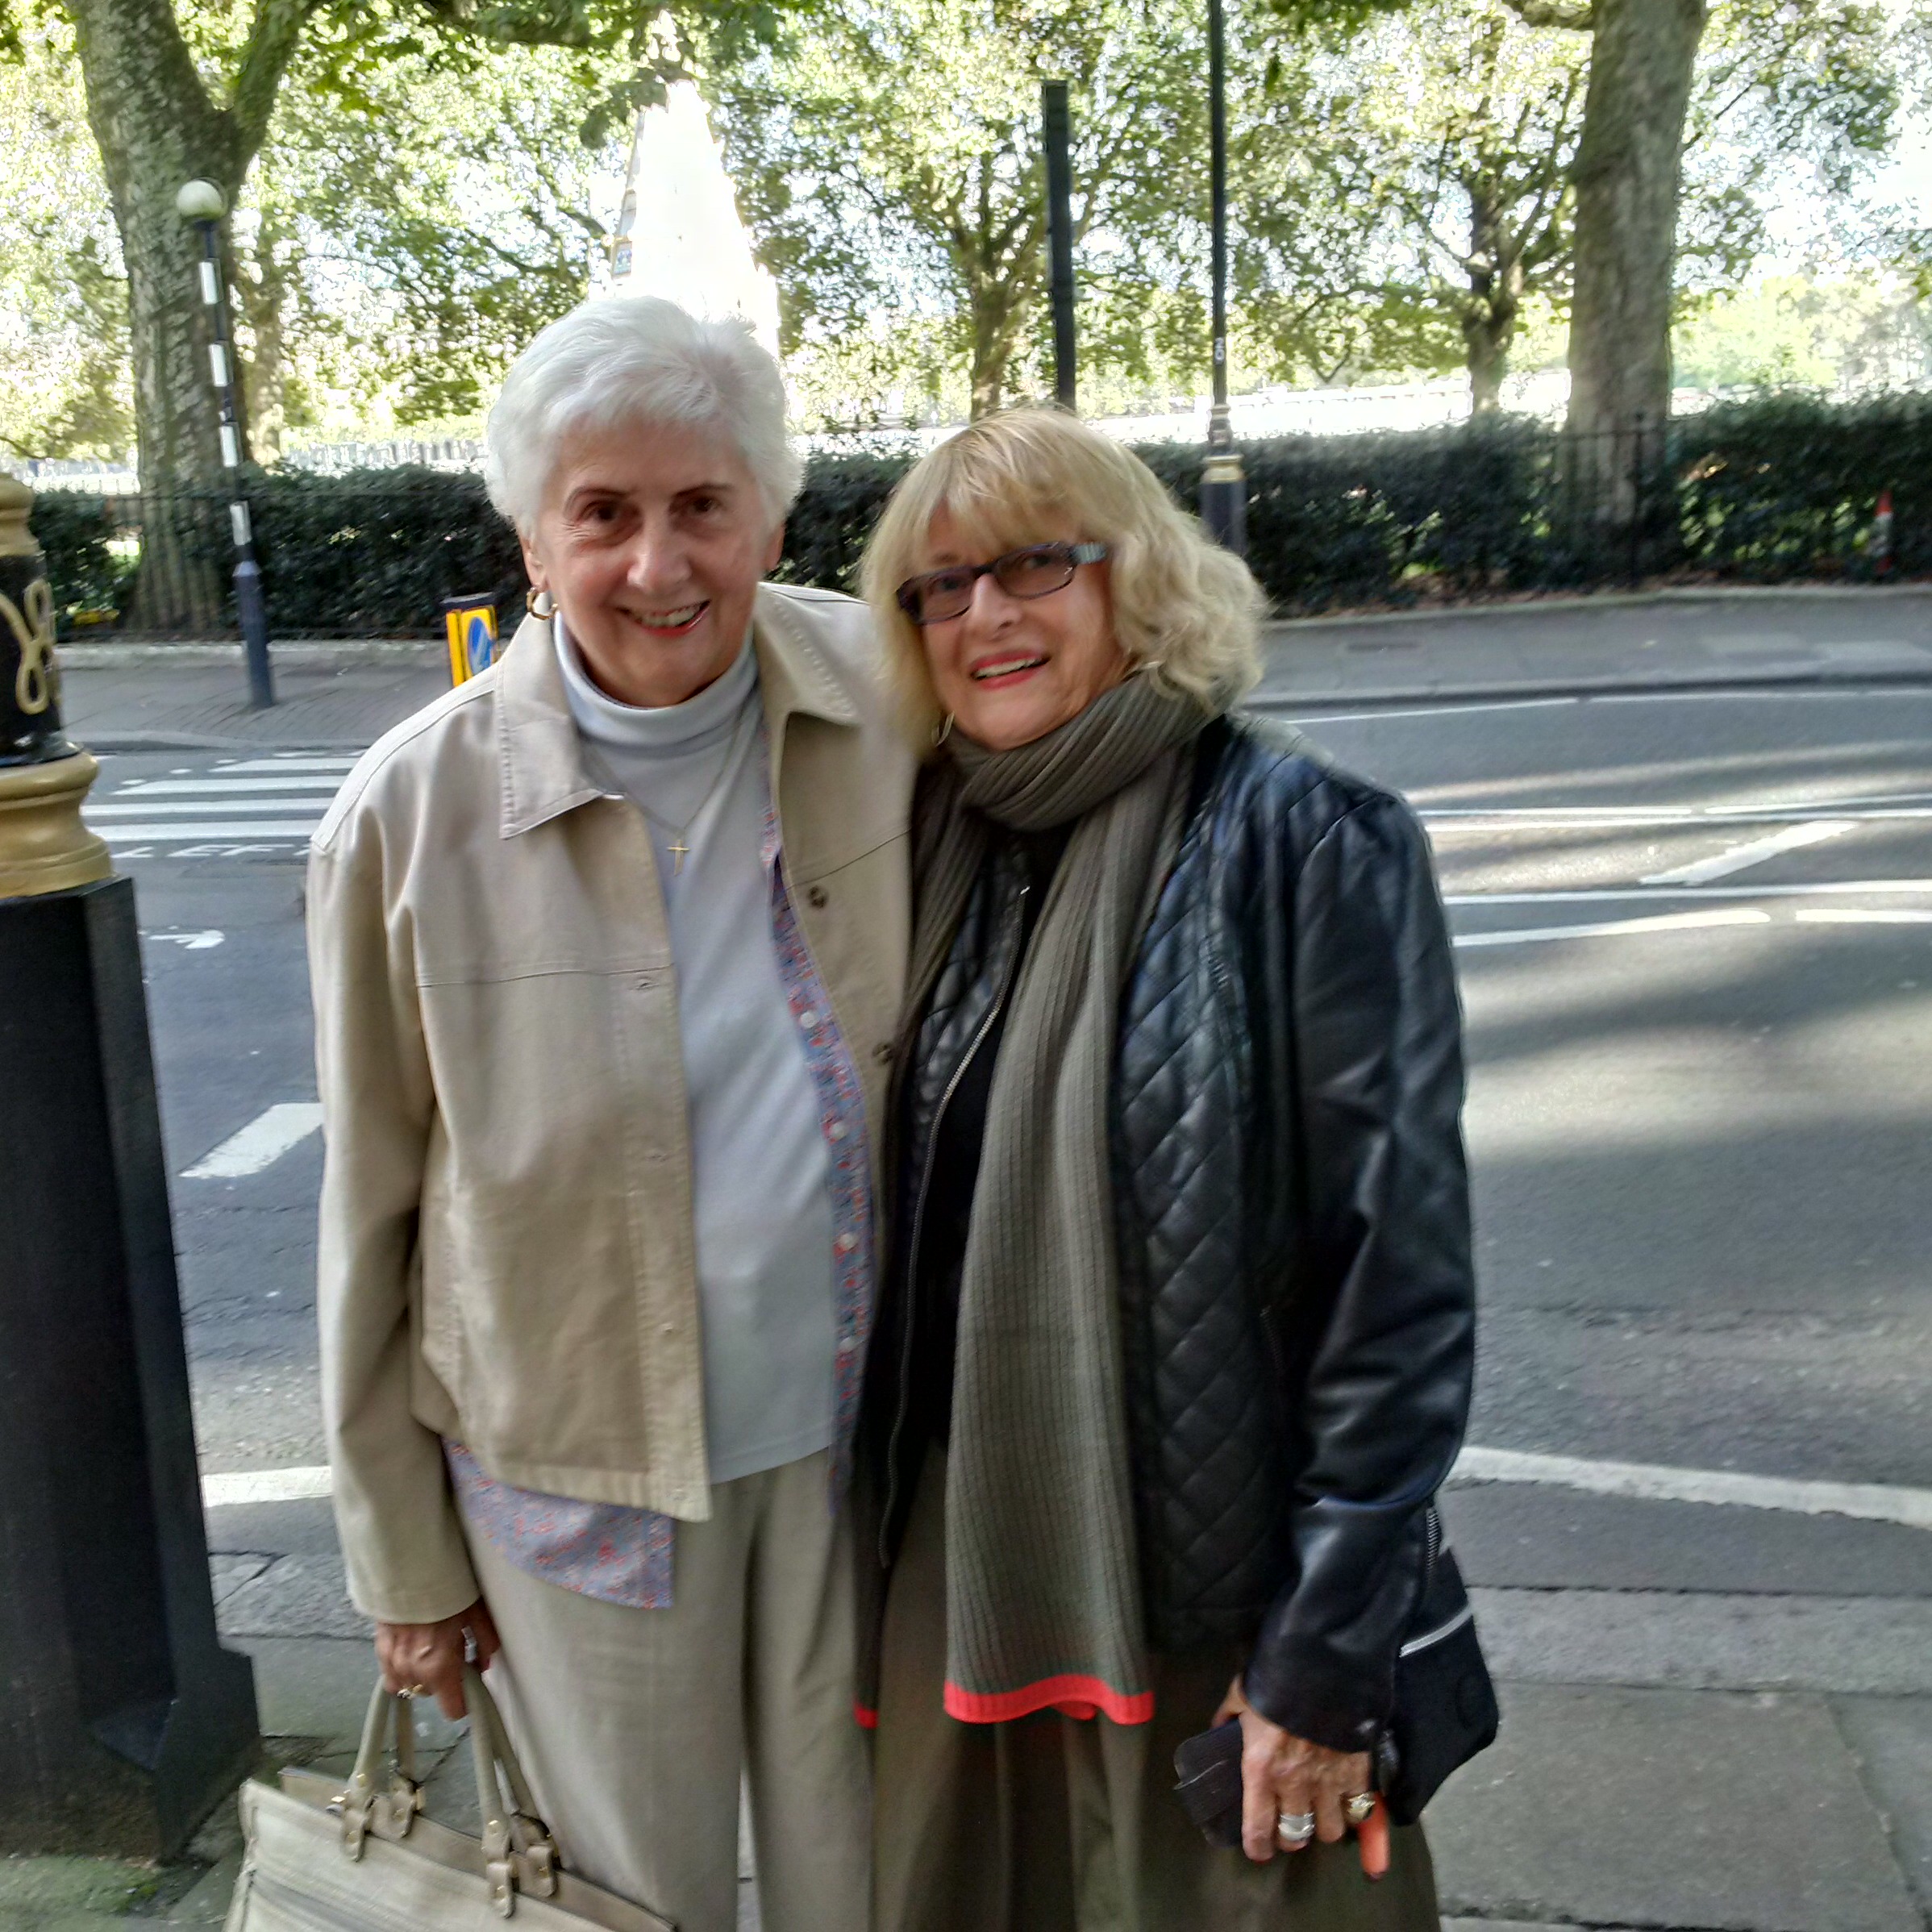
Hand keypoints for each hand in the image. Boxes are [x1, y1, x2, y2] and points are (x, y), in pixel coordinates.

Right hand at [374, 1599, 499, 1720]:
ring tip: (430, 1648)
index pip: (452, 1710)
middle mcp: (413, 1672)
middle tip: (452, 1654)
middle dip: (444, 1680)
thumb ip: (484, 1644)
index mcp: (440, 1668)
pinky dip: (402, 1667)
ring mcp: (392, 1663)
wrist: (411, 1566)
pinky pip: (391, 1674)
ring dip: (421, 1674)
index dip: (464, 1700)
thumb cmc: (449, 1590)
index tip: (469, 1686)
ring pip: (409, 1686)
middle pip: (432, 1693)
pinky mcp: (378, 1651)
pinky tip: (411, 1647)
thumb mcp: (477, 1614)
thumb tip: (484, 1664)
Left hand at [1216, 1676, 1388, 1876]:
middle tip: (1289, 1825)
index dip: (1257, 1847)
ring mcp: (1329, 1783)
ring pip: (1330, 1831)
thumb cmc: (1276, 1679)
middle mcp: (1294, 1786)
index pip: (1257, 1829)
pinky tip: (1346, 1800)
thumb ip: (1229, 1716)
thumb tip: (1220, 1726)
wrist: (1324, 1666)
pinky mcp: (1357, 1774)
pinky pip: (1358, 1811)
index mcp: (1261, 1771)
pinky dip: (1352, 1811)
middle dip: (1290, 1836)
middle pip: (1295, 1835)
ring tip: (1319, 1813)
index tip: (1259, 1849)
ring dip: (1323, 1825)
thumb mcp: (1241, 1695)